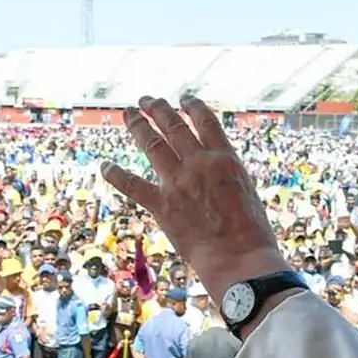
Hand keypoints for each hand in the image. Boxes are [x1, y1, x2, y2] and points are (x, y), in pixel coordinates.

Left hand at [102, 96, 285, 292]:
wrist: (239, 259)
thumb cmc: (252, 234)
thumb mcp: (246, 192)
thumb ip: (226, 176)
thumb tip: (215, 171)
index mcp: (225, 158)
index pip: (205, 121)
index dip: (192, 106)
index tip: (183, 99)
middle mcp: (199, 163)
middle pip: (174, 126)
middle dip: (158, 109)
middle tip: (147, 100)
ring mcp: (178, 182)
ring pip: (152, 144)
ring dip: (138, 125)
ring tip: (130, 113)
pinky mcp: (161, 205)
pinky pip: (132, 184)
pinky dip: (116, 174)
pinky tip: (105, 166)